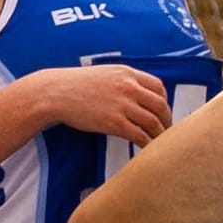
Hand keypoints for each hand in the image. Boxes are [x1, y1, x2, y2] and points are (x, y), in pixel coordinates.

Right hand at [42, 65, 171, 146]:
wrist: (56, 93)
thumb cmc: (76, 84)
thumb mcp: (105, 73)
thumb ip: (123, 80)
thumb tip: (137, 93)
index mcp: (127, 73)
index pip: (158, 87)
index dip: (164, 101)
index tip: (163, 111)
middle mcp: (129, 87)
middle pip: (160, 105)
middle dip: (167, 120)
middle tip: (167, 130)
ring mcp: (122, 105)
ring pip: (153, 122)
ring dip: (160, 134)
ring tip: (160, 143)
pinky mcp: (114, 122)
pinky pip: (139, 135)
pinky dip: (147, 144)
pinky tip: (146, 149)